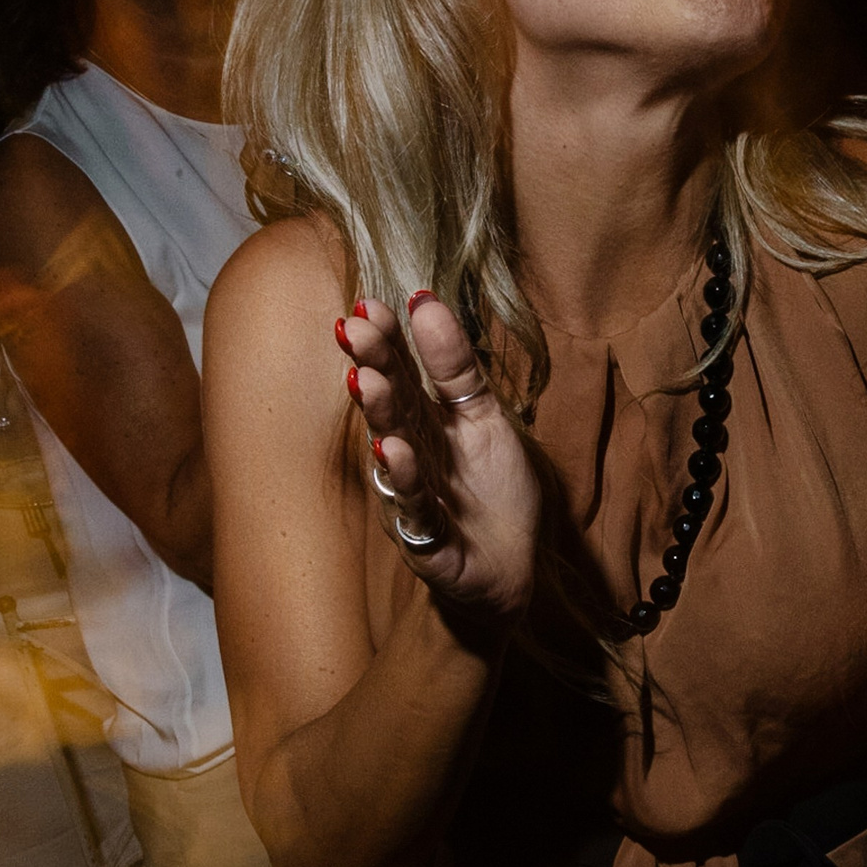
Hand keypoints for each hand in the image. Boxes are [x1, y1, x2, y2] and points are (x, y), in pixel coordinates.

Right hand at [337, 294, 540, 623]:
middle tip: (353, 330)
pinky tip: (394, 449)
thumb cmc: (493, 492)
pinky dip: (405, 477)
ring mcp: (414, 494)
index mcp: (425, 420)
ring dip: (379, 415)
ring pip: (393, 449)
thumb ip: (455, 364)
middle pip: (391, 403)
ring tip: (366, 380)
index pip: (401, 371)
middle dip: (372, 366)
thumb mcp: (484, 415)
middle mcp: (411, 452)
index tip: (367, 303)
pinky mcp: (426, 538)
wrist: (513, 568)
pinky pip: (414, 505)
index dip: (385, 340)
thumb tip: (424, 298)